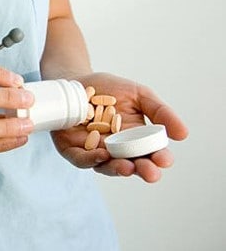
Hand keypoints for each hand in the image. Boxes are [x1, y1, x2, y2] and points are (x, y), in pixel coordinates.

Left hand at [51, 73, 188, 182]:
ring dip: (118, 169)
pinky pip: (81, 159)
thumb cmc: (108, 89)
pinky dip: (90, 160)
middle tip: (151, 173)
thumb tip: (183, 134)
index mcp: (135, 139)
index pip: (150, 154)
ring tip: (128, 167)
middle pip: (131, 165)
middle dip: (142, 170)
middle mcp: (115, 149)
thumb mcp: (139, 95)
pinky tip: (101, 155)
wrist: (76, 81)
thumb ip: (159, 112)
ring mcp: (93, 151)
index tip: (164, 159)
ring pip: (106, 167)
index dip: (158, 159)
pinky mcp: (71, 149)